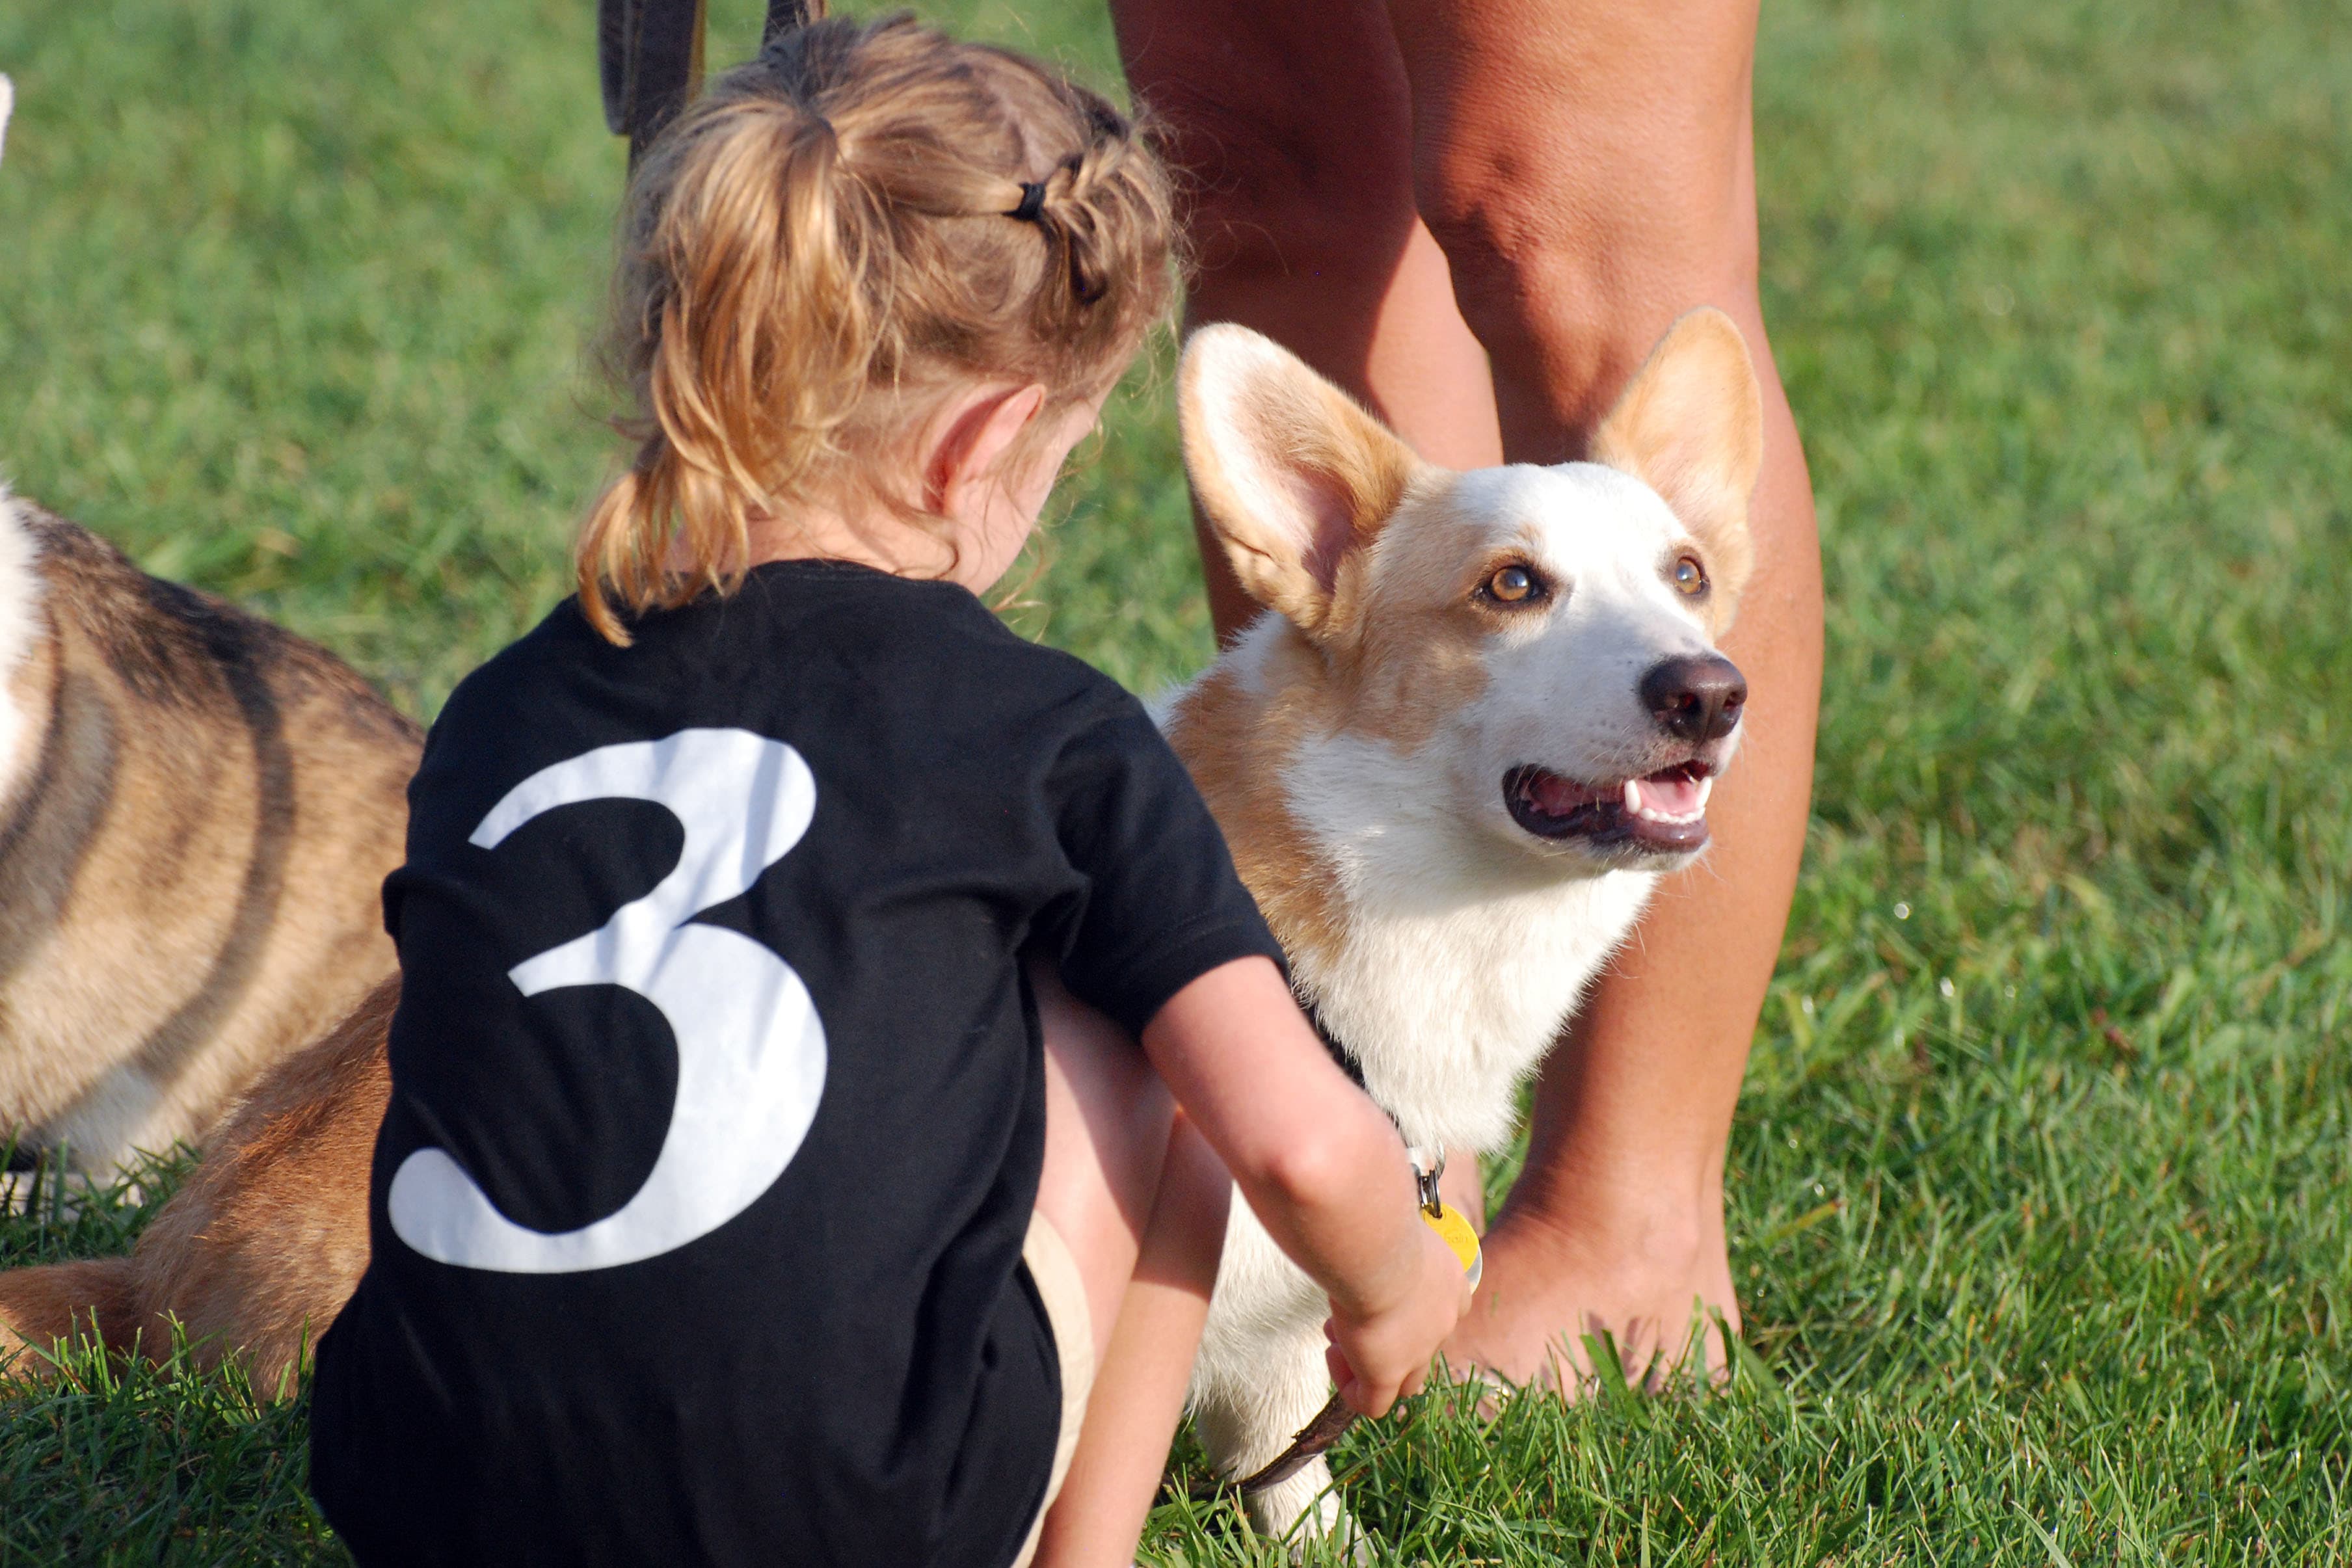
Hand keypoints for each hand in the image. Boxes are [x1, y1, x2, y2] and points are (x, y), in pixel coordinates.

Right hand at [1322, 1221, 1472, 1416]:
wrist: (1375, 1250)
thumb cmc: (1380, 1224)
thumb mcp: (1395, 1224)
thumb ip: (1392, 1236)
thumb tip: (1376, 1220)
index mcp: (1451, 1283)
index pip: (1441, 1310)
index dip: (1407, 1309)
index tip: (1374, 1290)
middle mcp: (1443, 1321)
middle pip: (1420, 1350)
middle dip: (1383, 1338)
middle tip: (1349, 1316)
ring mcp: (1418, 1353)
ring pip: (1402, 1381)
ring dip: (1367, 1362)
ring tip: (1336, 1336)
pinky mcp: (1387, 1375)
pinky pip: (1374, 1404)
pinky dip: (1351, 1388)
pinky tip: (1334, 1359)